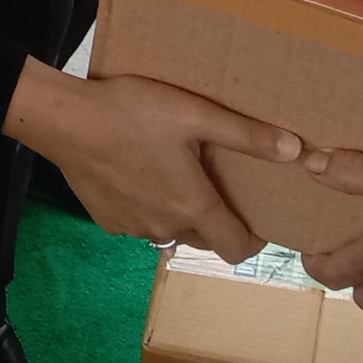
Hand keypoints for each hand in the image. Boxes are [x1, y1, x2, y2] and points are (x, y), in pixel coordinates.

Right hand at [4, 61, 297, 261]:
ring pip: (169, 228)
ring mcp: (132, 229)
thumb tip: (297, 151)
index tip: (255, 216)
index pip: (237, 249)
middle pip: (203, 237)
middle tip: (209, 177)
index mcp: (193, 206)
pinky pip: (138, 221)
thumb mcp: (195, 114)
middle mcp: (166, 228)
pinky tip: (134, 170)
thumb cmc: (133, 113)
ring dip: (176, 210)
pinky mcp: (106, 221)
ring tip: (169, 169)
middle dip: (213, 216)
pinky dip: (144, 204)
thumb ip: (246, 135)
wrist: (65, 121)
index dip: (253, 238)